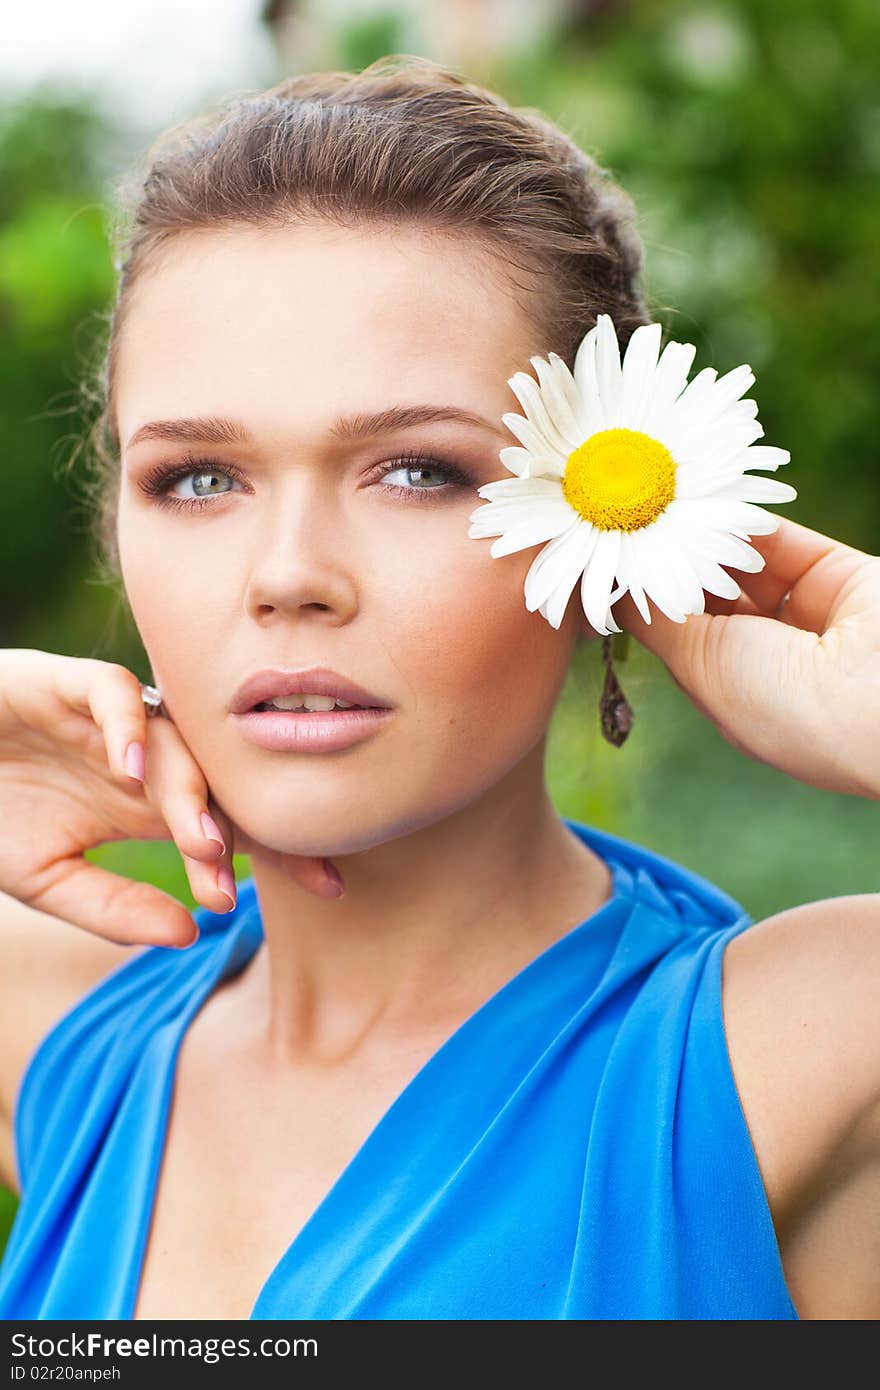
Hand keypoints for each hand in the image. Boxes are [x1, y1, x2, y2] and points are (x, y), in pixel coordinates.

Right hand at [0, 650, 340, 949]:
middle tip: (242, 874)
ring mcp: (113, 723)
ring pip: (175, 745)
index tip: (330, 889)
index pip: (234, 825)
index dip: (284, 851)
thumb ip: (115, 907)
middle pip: (219, 784)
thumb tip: (189, 935)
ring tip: (198, 841)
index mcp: (151, 806)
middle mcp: (146, 761)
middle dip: (243, 826)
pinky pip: (115, 693)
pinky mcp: (68, 685)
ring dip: (190, 792)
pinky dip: (126, 728)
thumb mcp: (50, 880)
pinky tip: (129, 772)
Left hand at [610, 517, 879, 798]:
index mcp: (737, 695)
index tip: (612, 559)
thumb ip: (659, 620)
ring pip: (746, 565)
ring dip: (707, 538)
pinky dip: (749, 519)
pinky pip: (785, 541)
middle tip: (632, 521)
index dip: (650, 600)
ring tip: (661, 504)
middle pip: (713, 597)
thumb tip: (615, 589)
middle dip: (676, 563)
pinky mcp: (841, 574)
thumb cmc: (786, 704)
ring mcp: (809, 617)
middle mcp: (772, 659)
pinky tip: (707, 499)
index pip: (683, 639)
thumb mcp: (702, 665)